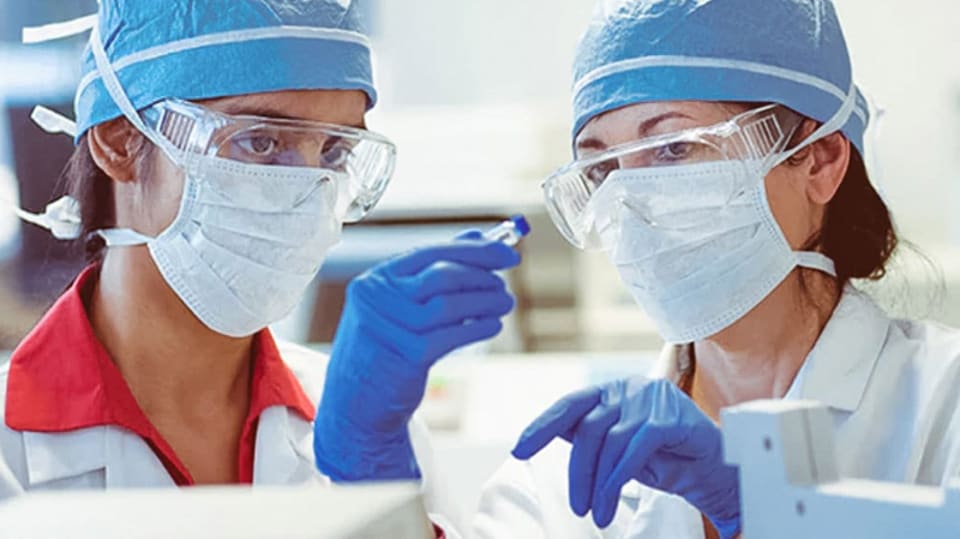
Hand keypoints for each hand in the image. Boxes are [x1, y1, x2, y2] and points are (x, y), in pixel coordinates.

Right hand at [314, 232, 519, 480]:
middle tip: (504, 284)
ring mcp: (390, 328)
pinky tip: (492, 325)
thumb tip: (476, 237)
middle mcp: (377, 299)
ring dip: (485, 301)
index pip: (431, 253)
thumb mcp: (399, 306)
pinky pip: (452, 335)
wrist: (356, 403)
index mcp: (375, 281)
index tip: (507, 253)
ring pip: (450, 305)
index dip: (475, 251)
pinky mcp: (406, 355)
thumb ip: (433, 271)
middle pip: (441, 276)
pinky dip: (478, 327)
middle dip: (482, 276)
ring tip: (504, 303)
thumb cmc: (383, 349)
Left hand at [511, 378, 740, 538]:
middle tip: (578, 505)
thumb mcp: (621, 451)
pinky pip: (633, 449)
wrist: (719, 471)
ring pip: (609, 441)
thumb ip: (592, 438)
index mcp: (614, 392)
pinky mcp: (670, 416)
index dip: (542, 425)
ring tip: (597, 513)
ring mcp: (652, 398)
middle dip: (578, 471)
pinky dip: (617, 479)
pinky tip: (610, 500)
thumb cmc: (669, 460)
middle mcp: (630, 388)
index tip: (519, 449)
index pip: (570, 404)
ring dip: (598, 483)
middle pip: (588, 428)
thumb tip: (552, 436)